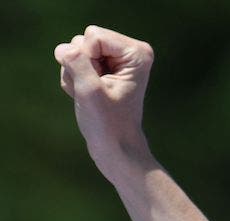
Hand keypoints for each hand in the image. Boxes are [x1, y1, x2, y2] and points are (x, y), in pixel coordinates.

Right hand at [54, 25, 154, 180]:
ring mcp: (115, 60)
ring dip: (74, 75)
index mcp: (136, 53)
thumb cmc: (108, 124)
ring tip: (90, 96)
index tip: (100, 84)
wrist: (115, 147)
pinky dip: (73, 80)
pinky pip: (72, 62)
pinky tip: (86, 96)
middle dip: (80, 66)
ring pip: (74, 51)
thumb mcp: (90, 91)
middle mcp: (129, 52)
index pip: (93, 36)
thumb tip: (64, 48)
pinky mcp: (103, 68)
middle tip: (94, 92)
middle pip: (83, 40)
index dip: (87, 59)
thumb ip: (77, 63)